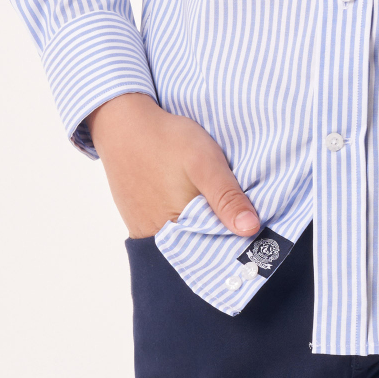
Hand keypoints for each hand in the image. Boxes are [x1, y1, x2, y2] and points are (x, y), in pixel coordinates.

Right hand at [86, 92, 260, 241]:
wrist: (124, 125)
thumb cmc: (166, 141)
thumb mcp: (205, 163)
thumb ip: (227, 197)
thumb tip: (251, 230)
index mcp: (178, 230)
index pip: (217, 252)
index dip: (238, 242)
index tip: (254, 230)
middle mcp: (158, 239)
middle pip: (200, 247)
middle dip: (219, 235)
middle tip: (232, 210)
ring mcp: (145, 231)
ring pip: (185, 239)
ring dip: (201, 227)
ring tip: (210, 202)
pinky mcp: (138, 221)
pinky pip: (168, 230)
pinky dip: (183, 220)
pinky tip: (189, 200)